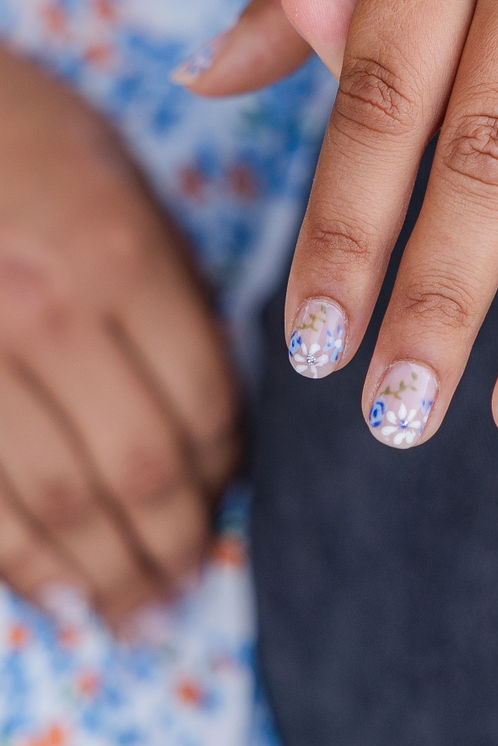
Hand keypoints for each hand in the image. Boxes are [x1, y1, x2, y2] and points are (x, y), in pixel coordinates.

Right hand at [0, 48, 239, 622]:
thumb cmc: (23, 135)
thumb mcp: (118, 183)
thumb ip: (167, 292)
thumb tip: (209, 407)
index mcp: (119, 256)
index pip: (202, 397)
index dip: (225, 460)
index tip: (228, 484)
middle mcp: (48, 316)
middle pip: (139, 465)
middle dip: (175, 536)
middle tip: (187, 576)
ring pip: (56, 504)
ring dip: (105, 571)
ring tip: (136, 610)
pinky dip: (22, 560)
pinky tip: (53, 587)